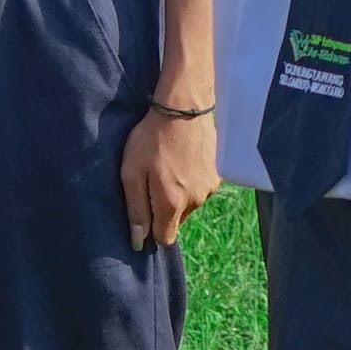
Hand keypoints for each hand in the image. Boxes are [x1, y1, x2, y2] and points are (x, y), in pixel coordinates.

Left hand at [119, 101, 218, 247]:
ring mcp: (210, 188)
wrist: (183, 108)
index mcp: (172, 204)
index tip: (144, 208)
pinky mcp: (218, 175)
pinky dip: (190, 180)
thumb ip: (136, 211)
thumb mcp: (132, 174)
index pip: (164, 238)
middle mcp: (195, 201)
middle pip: (176, 221)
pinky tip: (183, 160)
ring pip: (189, 204)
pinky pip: (200, 188)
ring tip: (168, 166)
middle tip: (152, 179)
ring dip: (178, 194)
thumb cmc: (151, 139)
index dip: (151, 229)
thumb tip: (138, 241)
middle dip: (163, 209)